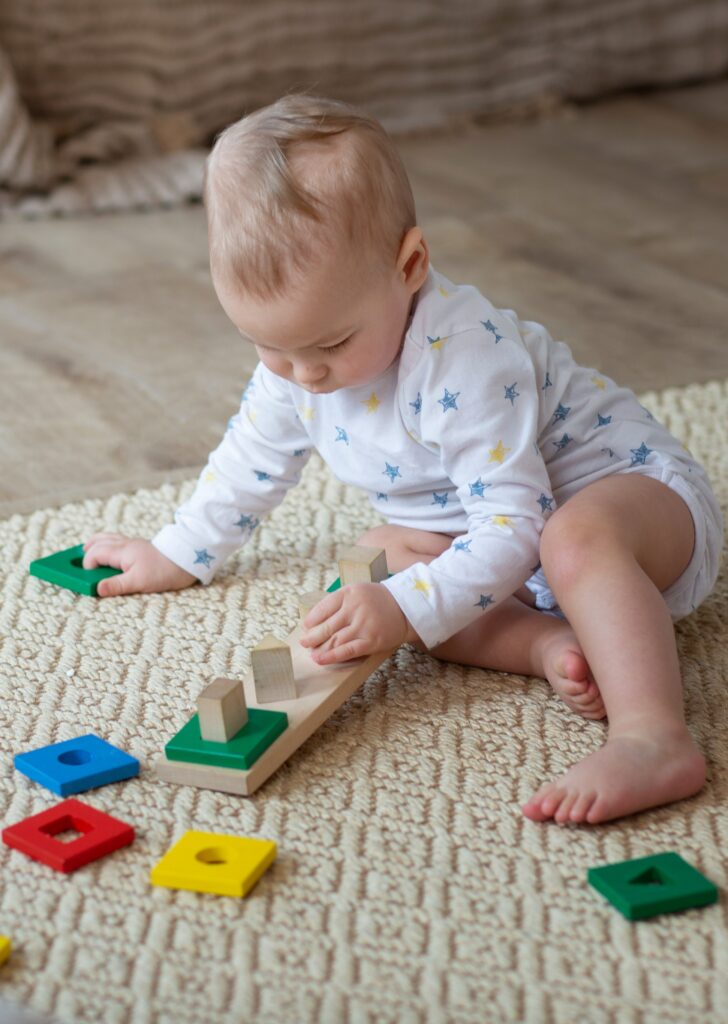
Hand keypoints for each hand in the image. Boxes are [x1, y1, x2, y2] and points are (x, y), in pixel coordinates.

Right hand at [82, 533, 197, 596]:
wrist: (188, 559)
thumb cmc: (165, 571)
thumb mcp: (140, 582)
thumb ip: (116, 585)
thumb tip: (96, 589)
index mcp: (122, 551)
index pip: (94, 553)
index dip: (87, 565)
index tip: (87, 578)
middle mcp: (125, 544)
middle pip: (98, 541)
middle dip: (86, 551)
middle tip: (77, 561)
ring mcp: (133, 544)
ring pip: (108, 539)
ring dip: (96, 545)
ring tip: (88, 552)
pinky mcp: (141, 547)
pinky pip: (118, 542)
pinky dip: (108, 546)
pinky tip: (111, 555)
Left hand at [299, 583, 417, 665]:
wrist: (407, 607)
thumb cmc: (378, 601)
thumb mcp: (357, 592)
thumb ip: (339, 603)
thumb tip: (315, 621)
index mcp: (349, 593)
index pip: (323, 607)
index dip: (311, 619)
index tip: (306, 627)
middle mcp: (355, 608)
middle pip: (326, 626)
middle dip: (312, 637)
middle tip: (304, 642)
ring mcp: (364, 625)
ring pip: (335, 640)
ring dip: (320, 649)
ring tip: (312, 654)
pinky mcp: (372, 641)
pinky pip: (348, 651)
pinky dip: (332, 657)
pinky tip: (322, 660)